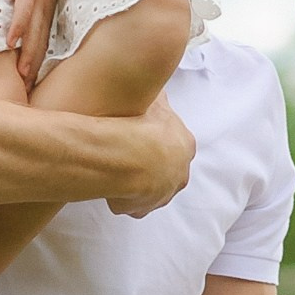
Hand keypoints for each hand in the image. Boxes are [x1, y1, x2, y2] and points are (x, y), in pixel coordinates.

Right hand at [6, 0, 60, 87]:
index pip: (44, 44)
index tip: (33, 87)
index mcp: (48, 10)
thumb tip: (18, 20)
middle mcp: (47, 9)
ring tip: (21, 77)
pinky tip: (10, 43)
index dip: (39, 66)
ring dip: (28, 56)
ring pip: (34, 33)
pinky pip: (23, 11)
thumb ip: (29, 3)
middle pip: (42, 45)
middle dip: (35, 70)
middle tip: (28, 93)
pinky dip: (17, 28)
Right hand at [105, 94, 194, 217]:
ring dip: (136, 183)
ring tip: (116, 171)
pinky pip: (131, 204)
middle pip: (166, 170)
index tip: (141, 138)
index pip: (175, 146)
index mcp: (184, 146)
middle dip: (149, 165)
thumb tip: (159, 87)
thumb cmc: (140, 125)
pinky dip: (121, 197)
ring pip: (150, 190)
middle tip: (128, 157)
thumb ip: (158, 97)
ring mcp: (162, 193)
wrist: (125, 155)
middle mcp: (179, 172)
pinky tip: (109, 186)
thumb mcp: (154, 100)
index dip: (156, 142)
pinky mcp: (143, 207)